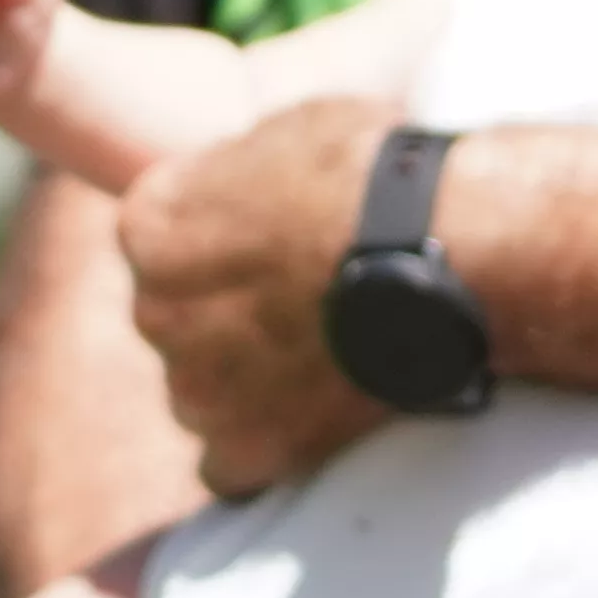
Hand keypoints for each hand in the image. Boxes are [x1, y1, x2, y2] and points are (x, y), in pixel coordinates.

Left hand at [122, 97, 401, 494]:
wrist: (446, 253)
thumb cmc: (380, 177)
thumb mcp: (290, 132)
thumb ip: (242, 174)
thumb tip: (246, 187)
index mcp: (150, 225)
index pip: (164, 245)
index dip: (225, 248)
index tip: (277, 250)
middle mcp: (153, 310)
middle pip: (179, 322)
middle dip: (228, 320)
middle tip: (306, 308)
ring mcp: (195, 388)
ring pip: (203, 394)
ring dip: (246, 387)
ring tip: (325, 366)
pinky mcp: (247, 449)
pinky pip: (234, 466)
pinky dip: (268, 452)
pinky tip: (315, 425)